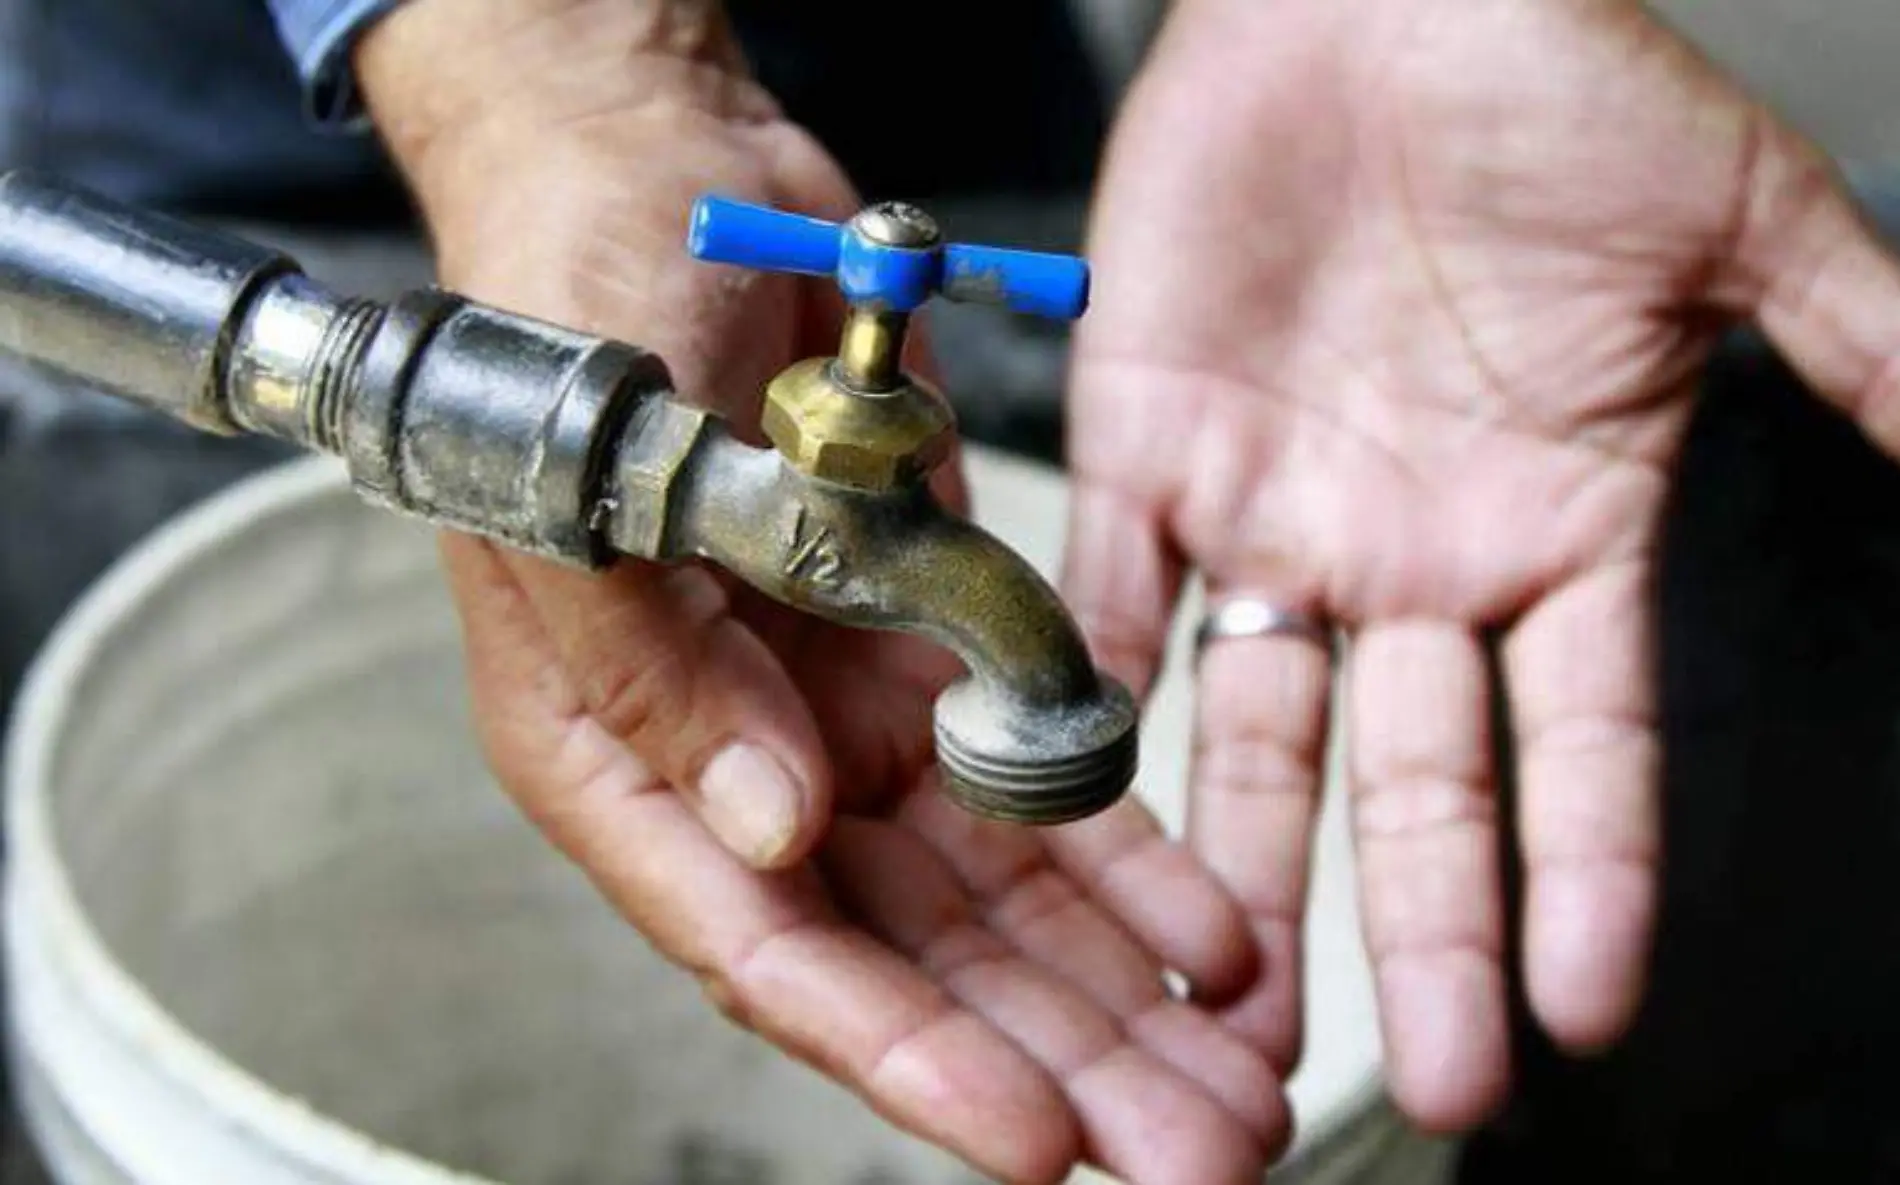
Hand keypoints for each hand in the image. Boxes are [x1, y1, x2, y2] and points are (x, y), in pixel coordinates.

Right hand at [356, 4, 1291, 1180]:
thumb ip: (665, 681)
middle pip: (915, 960)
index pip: (774, 954)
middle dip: (1059, 1060)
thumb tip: (779, 838)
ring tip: (1243, 1075)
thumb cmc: (573, 318)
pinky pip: (1040, 774)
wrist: (655, 171)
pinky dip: (1130, 853)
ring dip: (1119, 988)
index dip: (910, 1059)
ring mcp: (844, 713)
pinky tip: (1219, 926)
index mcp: (630, 759)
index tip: (1040, 1143)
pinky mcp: (929, 647)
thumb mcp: (586, 494)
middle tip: (1201, 1149)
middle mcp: (744, 764)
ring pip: (997, 895)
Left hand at [1065, 0, 1899, 1131]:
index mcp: (1557, 528)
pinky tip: (1083, 811)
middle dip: (1416, 929)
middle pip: (1417, 783)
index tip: (1585, 1005)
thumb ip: (1866, 346)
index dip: (1589, 877)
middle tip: (1421, 1078)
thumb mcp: (1737, 225)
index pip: (1585, 745)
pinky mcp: (1150, 454)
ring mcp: (1275, 518)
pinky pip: (1113, 600)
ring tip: (1226, 999)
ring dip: (1241, 863)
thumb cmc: (1552, 86)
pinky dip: (1090, 698)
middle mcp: (1411, 557)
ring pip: (1254, 731)